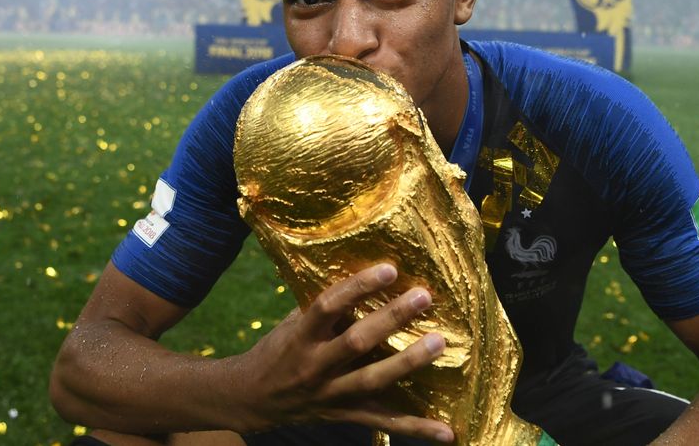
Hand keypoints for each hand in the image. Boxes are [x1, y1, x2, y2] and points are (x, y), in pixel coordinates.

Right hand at [233, 263, 453, 442]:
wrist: (251, 398)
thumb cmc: (279, 350)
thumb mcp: (294, 324)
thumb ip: (326, 307)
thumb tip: (365, 274)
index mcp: (302, 336)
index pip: (328, 306)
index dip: (358, 287)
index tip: (389, 269)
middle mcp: (315, 365)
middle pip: (356, 342)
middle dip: (391, 319)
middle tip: (423, 297)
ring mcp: (331, 394)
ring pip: (373, 380)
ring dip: (408, 362)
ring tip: (438, 343)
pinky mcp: (346, 415)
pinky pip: (385, 422)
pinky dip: (418, 428)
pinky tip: (448, 431)